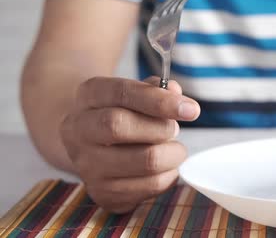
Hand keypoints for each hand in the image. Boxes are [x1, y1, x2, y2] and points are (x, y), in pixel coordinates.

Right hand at [60, 76, 199, 212]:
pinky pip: (149, 186)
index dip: (159, 101)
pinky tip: (165, 166)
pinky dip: (169, 175)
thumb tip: (174, 92)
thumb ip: (156, 89)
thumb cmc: (123, 112)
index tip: (191, 109)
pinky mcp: (103, 193)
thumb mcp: (135, 92)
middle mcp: (78, 130)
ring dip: (172, 154)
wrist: (93, 144)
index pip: (122, 93)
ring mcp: (87, 165)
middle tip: (174, 130)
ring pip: (143, 161)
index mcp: (88, 96)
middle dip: (160, 128)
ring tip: (174, 149)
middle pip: (119, 126)